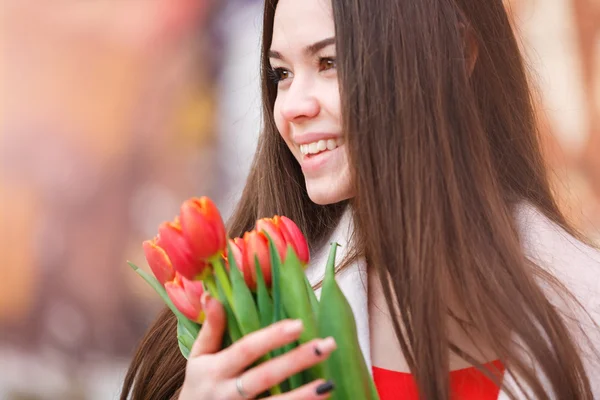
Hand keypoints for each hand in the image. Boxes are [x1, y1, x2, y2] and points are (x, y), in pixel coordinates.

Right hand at [178, 294, 336, 399]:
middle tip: (327, 345)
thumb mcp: (198, 358)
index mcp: (215, 369)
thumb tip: (213, 296)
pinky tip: (319, 399)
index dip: (272, 337)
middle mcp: (227, 392)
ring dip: (303, 396)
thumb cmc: (199, 386)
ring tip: (328, 384)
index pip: (247, 349)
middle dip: (297, 361)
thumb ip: (210, 329)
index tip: (299, 324)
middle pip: (266, 376)